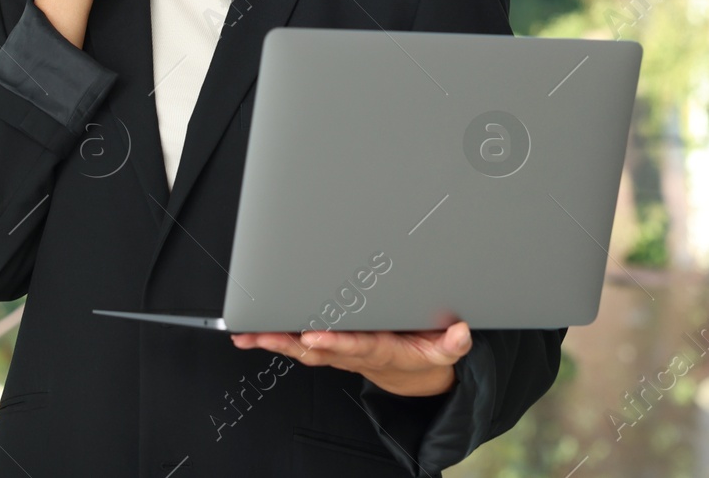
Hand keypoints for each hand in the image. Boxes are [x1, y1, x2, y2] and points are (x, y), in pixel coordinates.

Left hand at [231, 320, 471, 396]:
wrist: (414, 375)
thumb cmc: (425, 354)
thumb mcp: (445, 352)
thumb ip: (453, 344)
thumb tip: (462, 334)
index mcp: (381, 351)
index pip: (356, 346)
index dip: (335, 342)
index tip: (314, 336)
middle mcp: (354, 353)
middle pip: (317, 349)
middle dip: (289, 342)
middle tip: (263, 334)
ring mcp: (339, 351)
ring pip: (302, 348)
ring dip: (274, 341)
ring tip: (246, 334)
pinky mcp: (330, 346)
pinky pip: (299, 343)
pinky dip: (275, 338)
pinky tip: (250, 333)